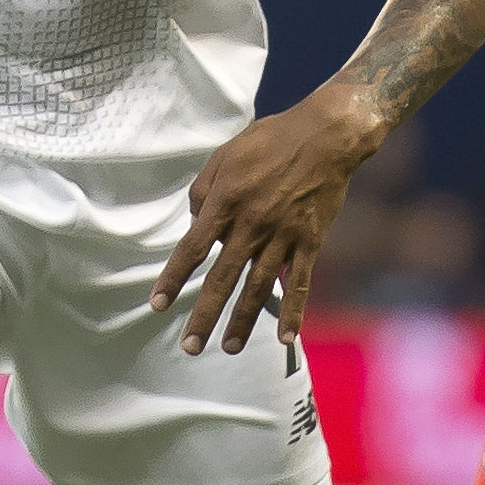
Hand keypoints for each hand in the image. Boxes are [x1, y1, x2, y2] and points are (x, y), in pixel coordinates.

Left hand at [152, 88, 380, 354]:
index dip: (174, 279)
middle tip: (190, 347)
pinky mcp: (310, 241)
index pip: (192, 249)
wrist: (326, 135)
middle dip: (204, 316)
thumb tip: (195, 223)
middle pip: (222, 278)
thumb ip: (204, 190)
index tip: (158, 305)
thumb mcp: (225, 154)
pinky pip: (299, 283)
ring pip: (259, 288)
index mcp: (226, 201)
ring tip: (228, 348)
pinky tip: (285, 340)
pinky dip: (294, 312)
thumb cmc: (271, 140)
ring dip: (242, 321)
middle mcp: (252, 224)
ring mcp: (283, 236)